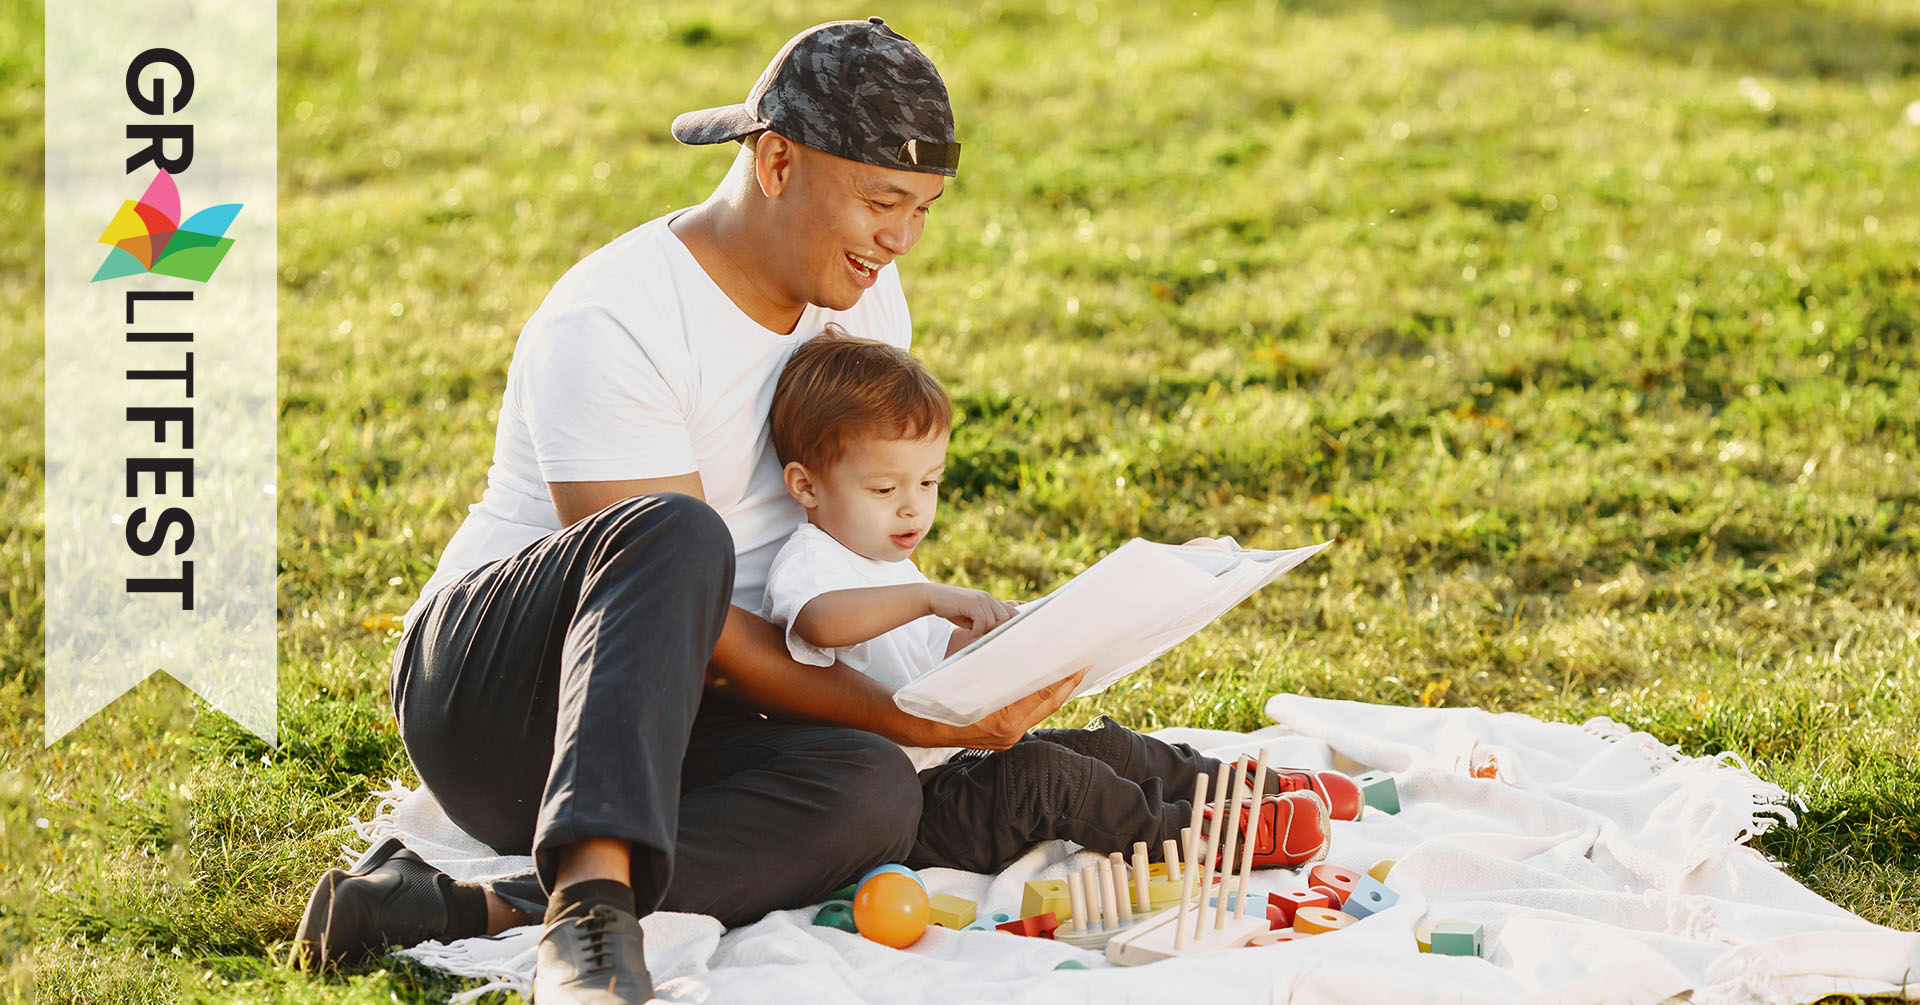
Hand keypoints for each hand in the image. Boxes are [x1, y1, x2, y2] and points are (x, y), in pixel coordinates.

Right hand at [919, 667, 1089, 750]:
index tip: (1079, 660)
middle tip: (1083, 663)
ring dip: (1056, 691)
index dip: (1063, 676)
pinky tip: (1047, 687)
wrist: (920, 727)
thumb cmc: (940, 695)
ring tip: (1070, 672)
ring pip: (1042, 711)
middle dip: (1067, 683)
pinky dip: (1041, 700)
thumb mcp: (966, 672)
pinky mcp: (1005, 740)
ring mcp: (1008, 739)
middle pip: (1049, 704)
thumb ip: (992, 662)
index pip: (1043, 694)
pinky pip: (1031, 716)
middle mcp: (1010, 733)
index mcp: (1003, 718)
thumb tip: (1017, 644)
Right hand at [924, 584, 1019, 635]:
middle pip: (1006, 619)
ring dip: (983, 631)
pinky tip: (969, 633)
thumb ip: (984, 624)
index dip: (1016, 623)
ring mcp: (981, 599)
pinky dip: (976, 631)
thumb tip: (995, 637)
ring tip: (971, 632)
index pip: (1012, 612)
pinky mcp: (973, 602)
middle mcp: (988, 598)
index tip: (1015, 635)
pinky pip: (983, 621)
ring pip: (994, 622)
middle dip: (996, 630)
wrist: (933, 598)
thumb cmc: (952, 609)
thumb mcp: (971, 618)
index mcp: (990, 600)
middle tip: (982, 635)